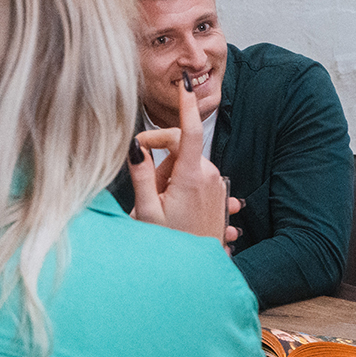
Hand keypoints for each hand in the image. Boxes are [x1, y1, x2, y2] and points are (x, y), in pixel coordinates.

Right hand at [128, 68, 226, 239]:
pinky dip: (183, 187)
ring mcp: (218, 185)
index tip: (185, 84)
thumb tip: (135, 145)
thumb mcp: (148, 210)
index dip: (186, 105)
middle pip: (180, 150)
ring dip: (171, 178)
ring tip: (164, 206)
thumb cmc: (170, 243)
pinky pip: (197, 178)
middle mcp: (210, 175)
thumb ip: (141, 175)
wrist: (197, 271)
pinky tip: (179, 209)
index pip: (190, 131)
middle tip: (150, 191)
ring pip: (186, 165)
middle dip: (161, 163)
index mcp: (192, 176)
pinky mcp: (220, 194)